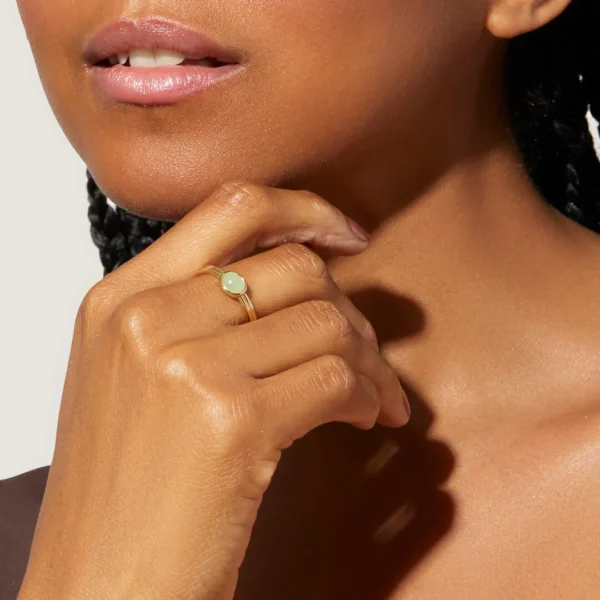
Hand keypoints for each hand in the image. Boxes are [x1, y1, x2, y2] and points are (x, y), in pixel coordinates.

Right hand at [18, 181, 409, 599]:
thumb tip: (291, 277)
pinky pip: (335, 375)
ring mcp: (185, 365)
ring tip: (371, 396)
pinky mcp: (230, 420)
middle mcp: (146, 318)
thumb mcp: (137, 379)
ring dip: (366, 358)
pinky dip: (366, 394)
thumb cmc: (127, 491)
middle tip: (365, 352)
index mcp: (118, 299)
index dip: (304, 210)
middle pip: (294, 266)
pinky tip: (364, 418)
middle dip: (349, 307)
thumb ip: (196, 316)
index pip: (232, 208)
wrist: (100, 592)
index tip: (349, 234)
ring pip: (325, 319)